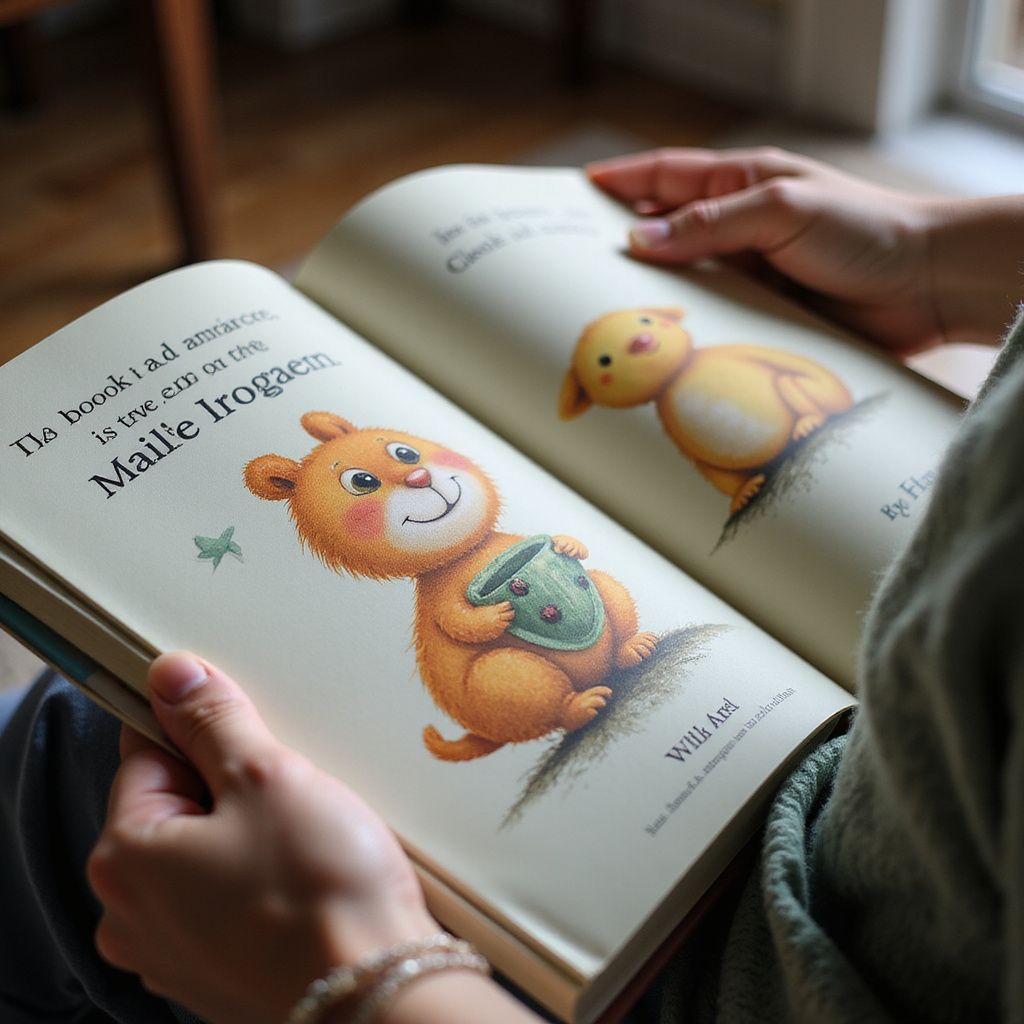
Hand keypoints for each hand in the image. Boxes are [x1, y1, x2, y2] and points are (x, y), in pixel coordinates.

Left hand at [88, 652, 436, 1023]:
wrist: (375, 987)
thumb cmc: (317, 891)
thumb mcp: (265, 776)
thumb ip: (212, 720)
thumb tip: (173, 676)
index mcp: (125, 857)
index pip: (147, 753)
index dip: (202, 730)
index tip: (244, 726)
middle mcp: (133, 913)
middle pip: (177, 805)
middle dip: (232, 784)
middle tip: (288, 788)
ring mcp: (174, 950)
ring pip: (207, 852)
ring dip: (250, 830)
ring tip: (305, 833)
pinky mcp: (217, 972)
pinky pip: (228, 897)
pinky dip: (261, 877)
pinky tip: (304, 873)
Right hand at [587, 147, 1023, 352]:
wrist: (926, 286)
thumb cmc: (865, 231)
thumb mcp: (781, 210)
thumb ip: (710, 224)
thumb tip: (640, 239)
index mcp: (745, 183)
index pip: (669, 175)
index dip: (623, 180)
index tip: (578, 189)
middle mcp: (741, 227)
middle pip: (668, 230)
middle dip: (623, 240)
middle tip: (575, 257)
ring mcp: (750, 273)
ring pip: (684, 280)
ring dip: (651, 291)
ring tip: (604, 304)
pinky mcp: (761, 314)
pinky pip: (711, 319)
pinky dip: (685, 327)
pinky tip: (659, 342)